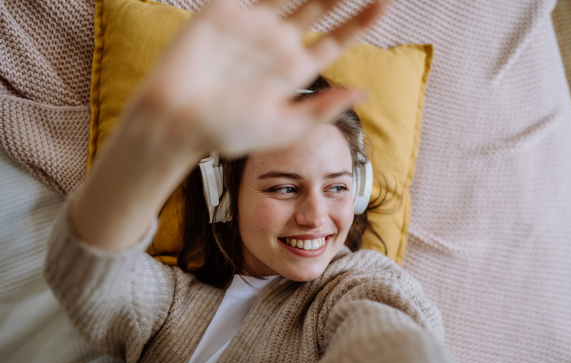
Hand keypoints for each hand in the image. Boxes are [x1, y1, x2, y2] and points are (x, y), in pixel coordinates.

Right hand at [134, 0, 386, 157]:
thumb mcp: (282, 127)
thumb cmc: (226, 132)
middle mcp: (276, 44)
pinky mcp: (224, 12)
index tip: (385, 3)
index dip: (361, 21)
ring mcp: (251, 25)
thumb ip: (321, 109)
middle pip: (320, 6)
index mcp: (293, 70)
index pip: (336, 40)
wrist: (175, 121)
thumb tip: (362, 94)